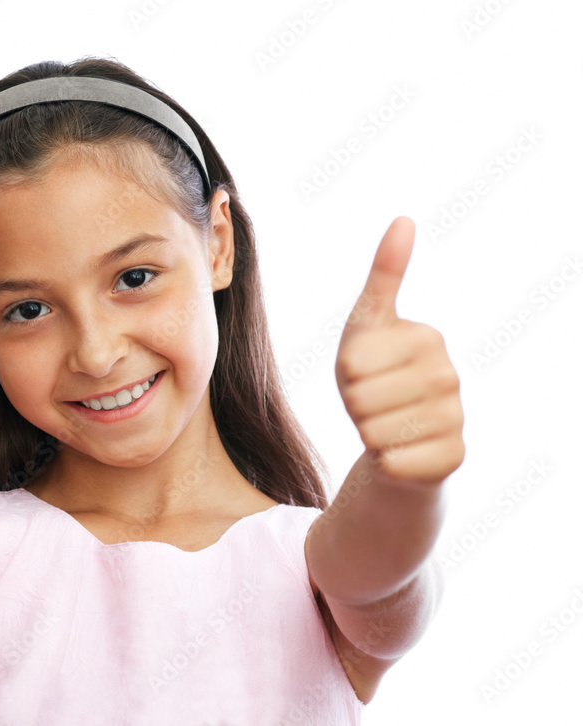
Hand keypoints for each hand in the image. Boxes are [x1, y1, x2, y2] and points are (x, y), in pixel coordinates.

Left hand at [335, 216, 464, 485]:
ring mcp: (456, 417)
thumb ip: (384, 275)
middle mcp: (450, 374)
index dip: (345, 375)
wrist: (395, 436)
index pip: (353, 364)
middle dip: (354, 406)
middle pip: (361, 399)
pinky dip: (384, 461)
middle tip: (373, 404)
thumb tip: (404, 218)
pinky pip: (391, 461)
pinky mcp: (453, 456)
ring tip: (385, 424)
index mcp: (428, 337)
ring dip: (368, 433)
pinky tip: (400, 451)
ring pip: (374, 432)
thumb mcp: (366, 324)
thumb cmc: (374, 375)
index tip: (366, 373)